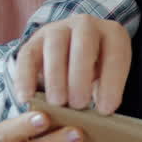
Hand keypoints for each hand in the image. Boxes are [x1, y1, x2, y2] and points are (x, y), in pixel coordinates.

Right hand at [14, 14, 129, 113]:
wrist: (71, 53)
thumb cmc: (96, 71)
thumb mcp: (109, 77)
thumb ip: (106, 92)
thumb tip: (100, 117)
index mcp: (112, 34)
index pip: (115, 55)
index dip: (111, 83)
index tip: (106, 110)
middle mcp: (86, 25)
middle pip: (83, 47)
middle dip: (80, 77)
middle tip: (78, 105)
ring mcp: (58, 29)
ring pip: (54, 48)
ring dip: (55, 78)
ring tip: (57, 104)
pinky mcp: (34, 40)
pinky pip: (27, 56)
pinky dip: (25, 78)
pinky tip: (26, 98)